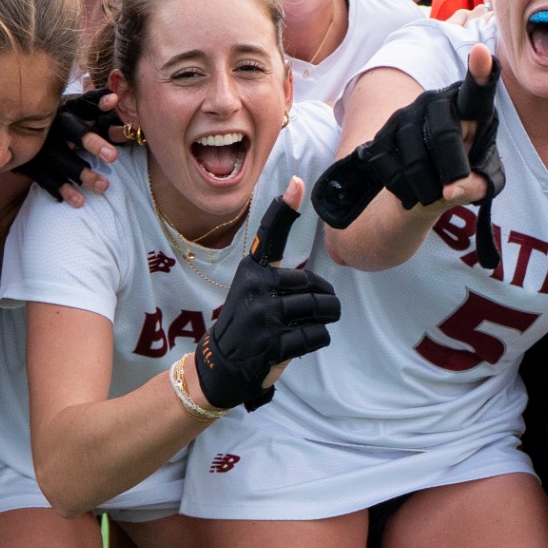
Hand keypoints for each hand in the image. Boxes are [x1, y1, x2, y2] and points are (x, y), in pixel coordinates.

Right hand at [16, 89, 120, 204]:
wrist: (12, 136)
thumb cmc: (56, 121)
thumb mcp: (72, 109)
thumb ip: (95, 105)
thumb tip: (115, 98)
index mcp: (65, 109)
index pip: (84, 103)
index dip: (98, 101)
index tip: (113, 100)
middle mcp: (52, 125)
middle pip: (71, 130)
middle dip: (92, 142)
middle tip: (113, 156)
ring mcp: (40, 146)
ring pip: (62, 160)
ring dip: (83, 174)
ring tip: (104, 186)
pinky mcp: (31, 165)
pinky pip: (47, 179)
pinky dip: (63, 190)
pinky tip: (79, 201)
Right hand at [194, 180, 340, 410]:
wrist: (221, 365)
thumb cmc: (248, 324)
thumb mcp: (254, 290)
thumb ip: (277, 274)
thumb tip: (306, 263)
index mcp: (252, 270)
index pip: (271, 236)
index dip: (284, 208)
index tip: (296, 182)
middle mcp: (255, 287)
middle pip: (316, 287)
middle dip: (325, 303)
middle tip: (309, 314)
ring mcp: (263, 316)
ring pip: (320, 310)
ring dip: (323, 322)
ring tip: (305, 328)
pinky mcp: (272, 343)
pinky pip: (316, 336)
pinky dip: (315, 342)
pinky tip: (295, 345)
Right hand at [312, 45, 503, 270]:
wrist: (426, 184)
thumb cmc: (465, 174)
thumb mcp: (484, 182)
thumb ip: (479, 186)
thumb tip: (450, 191)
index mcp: (470, 108)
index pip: (477, 91)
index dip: (481, 72)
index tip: (481, 52)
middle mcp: (436, 102)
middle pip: (444, 134)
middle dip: (451, 170)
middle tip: (452, 193)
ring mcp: (406, 114)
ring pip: (415, 157)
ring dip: (426, 188)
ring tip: (432, 196)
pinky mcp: (382, 133)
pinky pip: (389, 166)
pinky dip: (401, 189)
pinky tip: (410, 192)